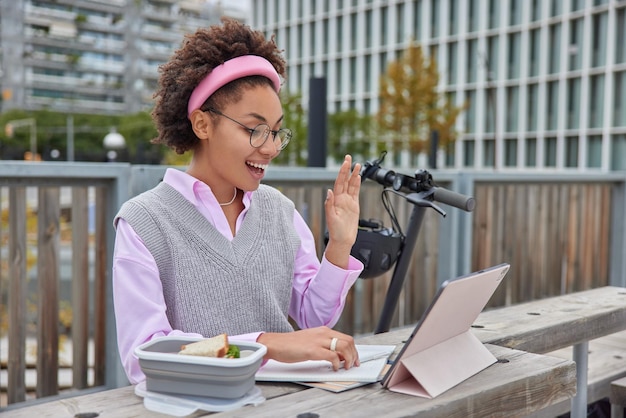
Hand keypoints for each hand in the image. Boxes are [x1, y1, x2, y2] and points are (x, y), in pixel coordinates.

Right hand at [257, 326, 359, 370]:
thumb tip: (337, 355)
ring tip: (345, 367)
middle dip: (354, 354)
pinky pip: (332, 356)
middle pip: (348, 341)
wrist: (275, 343)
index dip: (353, 349)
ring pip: (343, 347)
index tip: (354, 358)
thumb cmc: (290, 344)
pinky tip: (334, 368)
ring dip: (348, 359)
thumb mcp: (311, 340)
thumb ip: (323, 345)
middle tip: (353, 364)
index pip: (345, 337)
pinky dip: (337, 364)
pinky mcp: (312, 350)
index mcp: (323, 330)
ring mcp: (318, 341)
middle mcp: (323, 333)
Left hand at [324, 154, 360, 268]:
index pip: (339, 182)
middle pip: (345, 180)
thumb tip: (329, 191)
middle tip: (349, 157)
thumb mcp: (331, 218)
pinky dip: (357, 184)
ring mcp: (348, 202)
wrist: (343, 240)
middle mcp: (341, 199)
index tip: (345, 163)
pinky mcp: (354, 206)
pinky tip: (358, 177)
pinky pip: (356, 192)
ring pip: (351, 185)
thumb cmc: (335, 231)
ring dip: (353, 175)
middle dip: (347, 169)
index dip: (342, 172)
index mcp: (335, 200)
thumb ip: (329, 204)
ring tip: (357, 165)